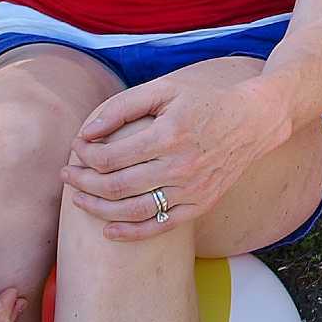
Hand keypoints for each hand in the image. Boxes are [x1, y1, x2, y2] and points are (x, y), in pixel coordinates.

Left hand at [60, 73, 280, 239]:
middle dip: (82, 182)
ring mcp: (191, 189)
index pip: (110, 157)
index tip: (76, 148)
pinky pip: (159, 226)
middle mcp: (180, 166)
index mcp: (168, 135)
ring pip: (132, 211)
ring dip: (97, 209)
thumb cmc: (206, 100)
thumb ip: (123, 106)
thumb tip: (86, 132)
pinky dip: (130, 233)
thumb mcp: (166, 89)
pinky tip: (108, 230)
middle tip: (66, 175)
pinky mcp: (201, 204)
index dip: (84, 155)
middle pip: (114, 187)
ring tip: (79, 199)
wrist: (255, 120)